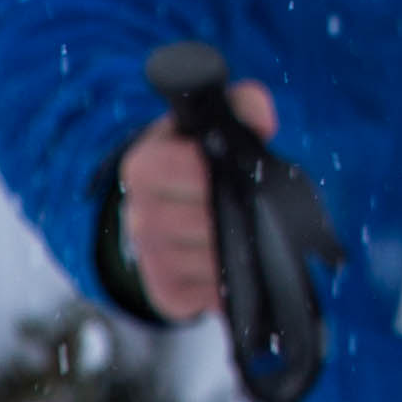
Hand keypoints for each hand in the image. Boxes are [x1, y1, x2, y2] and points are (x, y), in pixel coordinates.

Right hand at [117, 79, 276, 324]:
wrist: (175, 207)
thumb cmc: (202, 160)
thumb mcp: (215, 124)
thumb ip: (243, 106)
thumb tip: (264, 121)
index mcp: (142, 166)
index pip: (177, 167)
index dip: (215, 168)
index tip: (240, 168)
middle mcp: (137, 215)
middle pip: (198, 220)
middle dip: (235, 211)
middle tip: (259, 204)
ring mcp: (148, 259)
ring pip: (208, 259)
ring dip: (240, 247)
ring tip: (254, 230)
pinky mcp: (165, 294)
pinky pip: (207, 295)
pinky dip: (233, 282)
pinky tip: (243, 264)